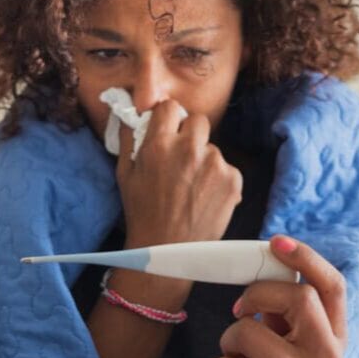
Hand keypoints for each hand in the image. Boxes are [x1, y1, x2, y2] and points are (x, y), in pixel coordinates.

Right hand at [115, 100, 242, 249]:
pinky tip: (205, 197)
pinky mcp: (233, 180)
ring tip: (191, 187)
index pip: (169, 107)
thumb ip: (128, 138)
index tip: (168, 129)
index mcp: (159, 144)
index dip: (169, 117)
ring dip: (204, 160)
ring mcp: (214, 164)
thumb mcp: (125, 174)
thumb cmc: (142, 212)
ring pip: (213, 148)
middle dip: (191, 134)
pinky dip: (219, 180)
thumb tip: (128, 113)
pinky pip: (227, 168)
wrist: (168, 251)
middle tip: (183, 157)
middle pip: (198, 120)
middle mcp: (189, 149)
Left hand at [205, 235, 347, 357]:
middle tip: (239, 310)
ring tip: (235, 355)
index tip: (277, 241)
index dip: (307, 258)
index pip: (333, 286)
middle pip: (299, 298)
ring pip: (250, 332)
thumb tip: (265, 262)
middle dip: (256, 294)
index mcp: (336, 337)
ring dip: (228, 339)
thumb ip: (285, 307)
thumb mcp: (290, 342)